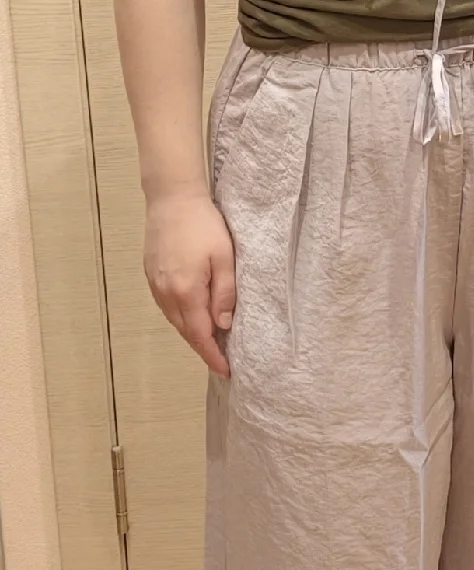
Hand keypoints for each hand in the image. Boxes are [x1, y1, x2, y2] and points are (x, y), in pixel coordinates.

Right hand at [144, 190, 235, 378]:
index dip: (213, 356)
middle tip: (222, 361)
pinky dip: (182, 318)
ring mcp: (155, 285)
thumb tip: (224, 325)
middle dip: (203, 349)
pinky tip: (193, 317)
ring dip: (192, 334)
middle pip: (186, 332)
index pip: (201, 335)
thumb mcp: (225, 258)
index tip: (226, 371)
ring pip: (175, 320)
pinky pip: (168, 307)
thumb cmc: (203, 223)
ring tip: (211, 343)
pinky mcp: (151, 276)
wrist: (172, 198)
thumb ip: (225, 293)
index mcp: (186, 292)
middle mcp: (166, 294)